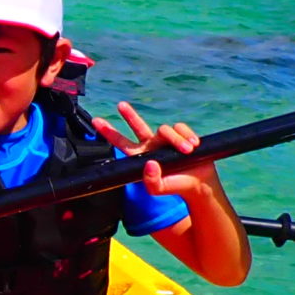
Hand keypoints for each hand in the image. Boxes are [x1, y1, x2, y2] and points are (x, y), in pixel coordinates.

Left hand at [91, 103, 220, 202]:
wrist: (198, 183)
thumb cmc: (175, 186)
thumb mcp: (159, 189)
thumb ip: (151, 182)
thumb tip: (150, 164)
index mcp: (141, 156)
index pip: (122, 143)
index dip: (109, 132)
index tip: (96, 121)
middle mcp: (151, 144)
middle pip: (138, 126)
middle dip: (128, 115)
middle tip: (120, 105)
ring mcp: (165, 139)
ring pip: (165, 129)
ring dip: (177, 140)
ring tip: (187, 151)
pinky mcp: (181, 134)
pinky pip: (181, 128)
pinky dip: (187, 136)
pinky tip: (194, 145)